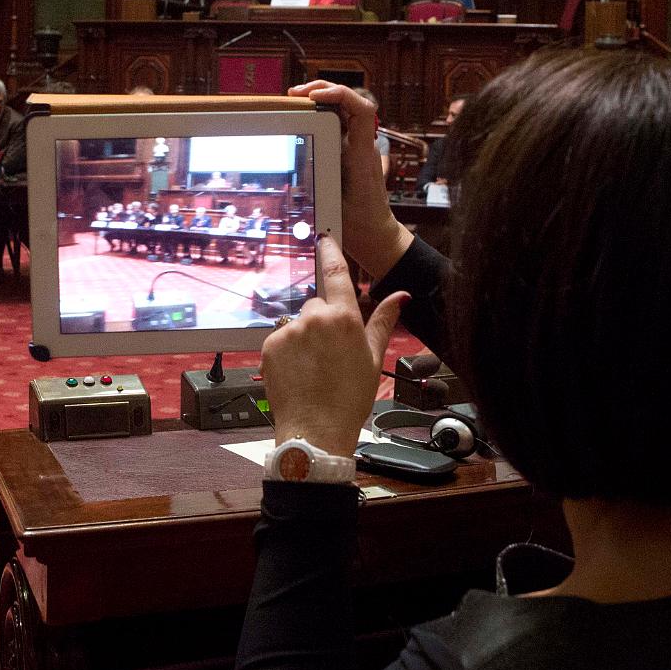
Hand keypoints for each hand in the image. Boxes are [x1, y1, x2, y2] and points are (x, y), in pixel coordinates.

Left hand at [262, 236, 407, 457]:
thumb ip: (383, 322)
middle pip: (317, 305)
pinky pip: (280, 338)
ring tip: (314, 367)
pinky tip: (299, 372)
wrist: (316, 430)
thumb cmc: (348, 399)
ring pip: (298, 323)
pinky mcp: (269, 346)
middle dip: (323, 320)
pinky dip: (288, 350)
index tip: (325, 239)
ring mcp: (288, 332)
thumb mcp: (374, 359)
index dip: (330, 252)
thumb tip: (401, 296)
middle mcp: (313, 319)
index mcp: (344, 319)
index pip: (335, 274)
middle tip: (331, 352)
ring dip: (304, 337)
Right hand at [286, 81, 412, 279]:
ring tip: (294, 102)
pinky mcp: (352, 154)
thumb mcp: (334, 207)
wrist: (377, 236)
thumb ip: (317, 185)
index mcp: (362, 155)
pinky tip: (302, 119)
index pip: (363, 111)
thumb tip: (295, 164)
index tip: (314, 97)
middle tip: (294, 94)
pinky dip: (321, 116)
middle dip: (323, 90)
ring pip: (343, 112)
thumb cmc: (360, 226)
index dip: (340, 95)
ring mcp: (358, 148)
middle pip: (350, 103)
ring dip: (321, 101)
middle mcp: (363, 147)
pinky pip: (339, 126)